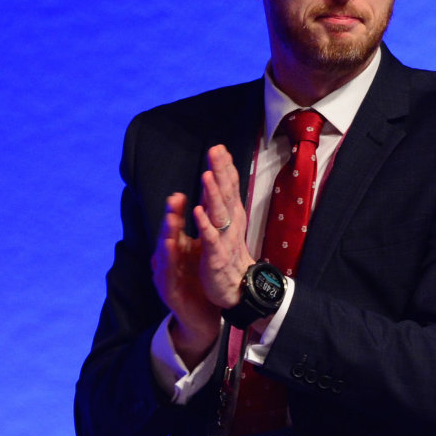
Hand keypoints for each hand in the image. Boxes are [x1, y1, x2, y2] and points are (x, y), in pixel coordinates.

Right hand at [152, 190, 219, 365]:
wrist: (204, 317)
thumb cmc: (200, 283)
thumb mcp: (202, 254)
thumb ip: (201, 233)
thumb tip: (205, 205)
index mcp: (176, 250)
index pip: (174, 227)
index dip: (175, 211)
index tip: (179, 194)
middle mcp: (167, 261)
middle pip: (166, 236)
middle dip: (169, 218)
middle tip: (173, 201)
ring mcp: (165, 276)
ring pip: (164, 255)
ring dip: (166, 238)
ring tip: (170, 223)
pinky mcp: (168, 292)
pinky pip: (166, 276)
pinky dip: (168, 264)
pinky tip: (171, 252)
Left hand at [191, 144, 255, 309]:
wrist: (238, 288)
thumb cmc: (229, 254)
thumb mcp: (228, 224)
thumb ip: (222, 202)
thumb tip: (218, 177)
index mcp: (233, 216)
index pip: (230, 187)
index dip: (225, 167)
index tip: (219, 147)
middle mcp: (231, 224)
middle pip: (227, 193)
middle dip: (221, 172)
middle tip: (216, 151)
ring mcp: (225, 239)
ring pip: (219, 213)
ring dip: (213, 193)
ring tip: (207, 175)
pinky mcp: (217, 256)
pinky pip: (211, 238)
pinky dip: (205, 225)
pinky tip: (198, 211)